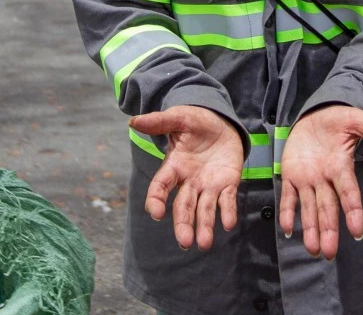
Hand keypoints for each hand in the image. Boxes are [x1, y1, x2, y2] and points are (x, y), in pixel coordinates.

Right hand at [130, 106, 243, 250]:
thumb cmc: (195, 121)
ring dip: (205, 226)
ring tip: (204, 244)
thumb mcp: (178, 118)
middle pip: (183, 206)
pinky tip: (229, 224)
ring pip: (204, 209)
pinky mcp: (228, 184)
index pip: (160, 187)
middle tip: (185, 242)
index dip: (156, 200)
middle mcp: (189, 181)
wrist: (221, 123)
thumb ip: (159, 122)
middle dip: (183, 224)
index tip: (156, 213)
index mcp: (174, 167)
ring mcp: (208, 185)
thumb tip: (133, 122)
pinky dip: (228, 212)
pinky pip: (227, 200)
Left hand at [278, 105, 362, 259]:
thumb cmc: (338, 120)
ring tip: (313, 250)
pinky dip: (287, 212)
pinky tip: (287, 230)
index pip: (349, 193)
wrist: (315, 117)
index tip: (357, 232)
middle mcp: (325, 178)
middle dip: (329, 230)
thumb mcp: (355, 120)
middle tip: (329, 253)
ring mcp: (308, 179)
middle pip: (328, 208)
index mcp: (340, 166)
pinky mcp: (290, 175)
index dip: (353, 211)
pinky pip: (288, 196)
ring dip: (310, 229)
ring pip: (309, 208)